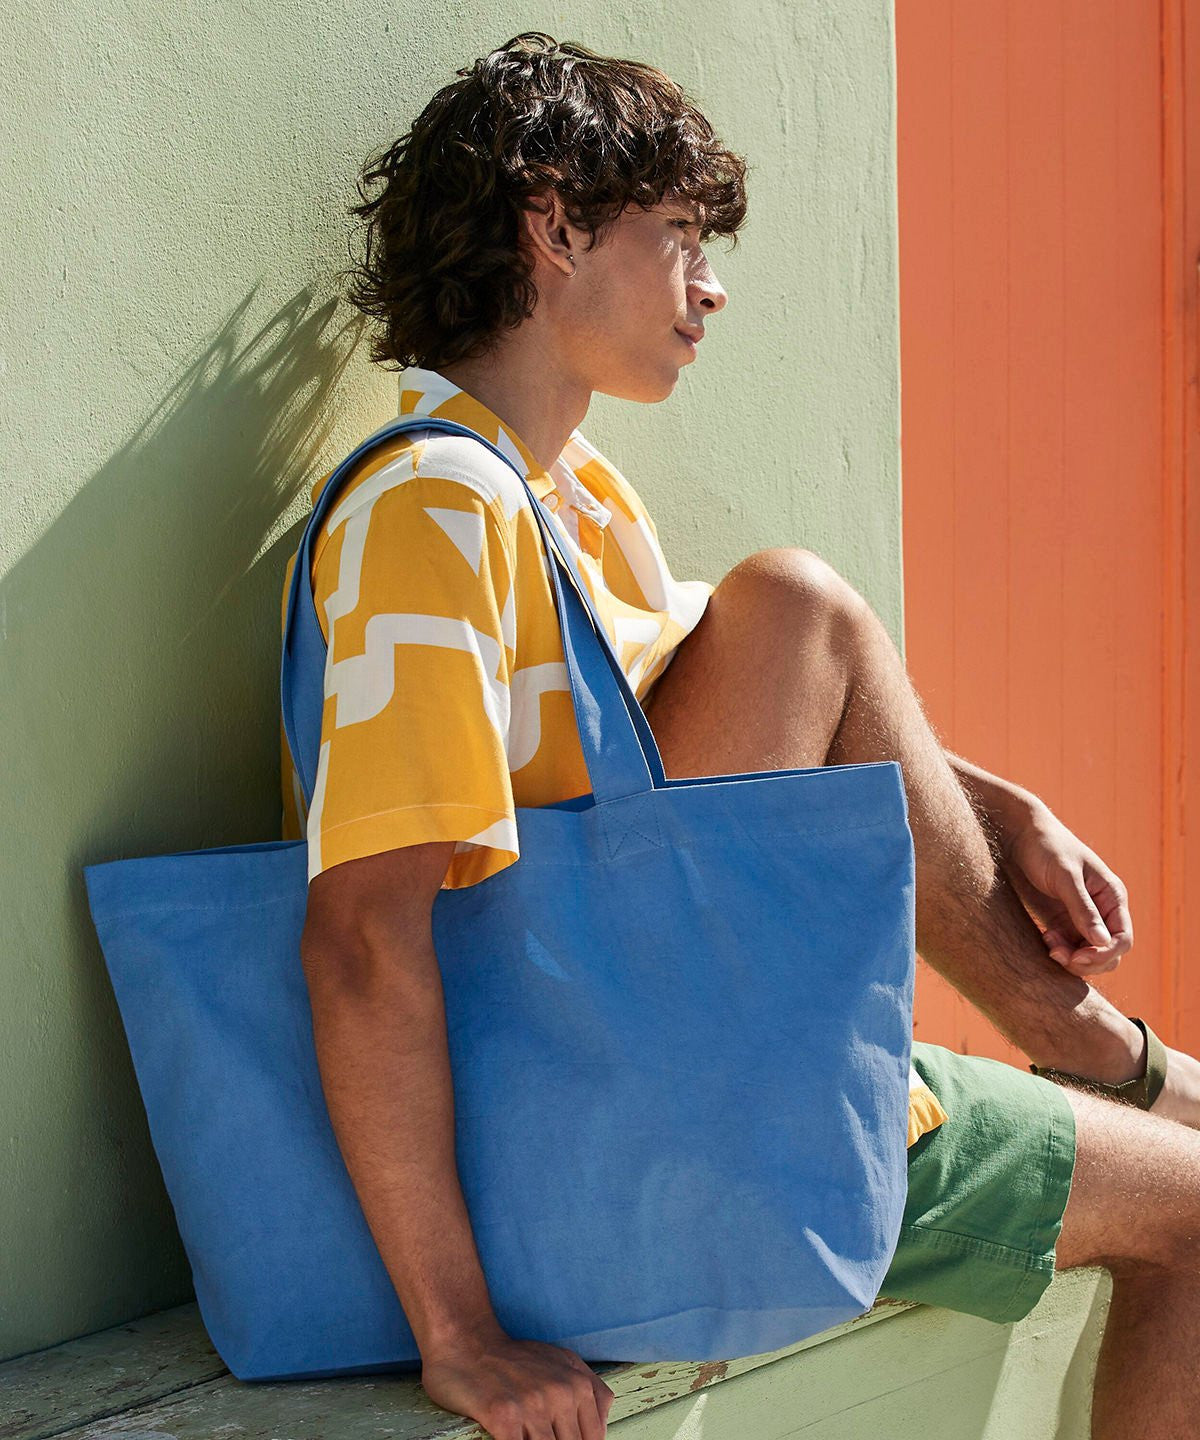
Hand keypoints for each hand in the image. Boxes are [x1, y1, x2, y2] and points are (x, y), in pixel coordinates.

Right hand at [420, 1324, 614, 1439]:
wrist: (466, 1341)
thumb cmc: (512, 1357)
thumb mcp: (562, 1360)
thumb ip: (591, 1389)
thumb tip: (605, 1426)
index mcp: (578, 1385)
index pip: (593, 1439)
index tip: (560, 1438)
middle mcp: (561, 1394)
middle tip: (540, 1434)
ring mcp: (533, 1406)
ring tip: (527, 1435)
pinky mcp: (505, 1418)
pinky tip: (511, 1439)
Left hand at [997, 801, 1132, 977]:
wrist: (1019, 836)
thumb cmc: (1047, 848)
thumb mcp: (1065, 877)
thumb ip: (1083, 908)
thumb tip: (1102, 942)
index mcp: (1112, 897)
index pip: (1122, 939)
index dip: (1104, 954)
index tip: (1077, 957)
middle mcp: (1102, 911)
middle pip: (1108, 953)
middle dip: (1087, 961)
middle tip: (1057, 954)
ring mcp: (1081, 918)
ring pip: (1088, 956)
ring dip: (1071, 959)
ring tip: (1048, 943)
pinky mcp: (1061, 922)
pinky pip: (1069, 949)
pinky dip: (1059, 951)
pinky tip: (1044, 939)